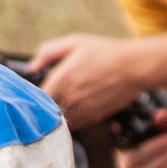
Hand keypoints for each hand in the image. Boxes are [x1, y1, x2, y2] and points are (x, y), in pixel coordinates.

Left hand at [33, 33, 149, 127]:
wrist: (134, 68)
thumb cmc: (106, 53)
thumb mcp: (75, 43)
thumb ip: (49, 52)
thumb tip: (32, 66)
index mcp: (61, 79)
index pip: (37, 97)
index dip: (34, 96)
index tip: (34, 93)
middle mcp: (69, 98)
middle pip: (47, 111)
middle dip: (45, 107)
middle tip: (47, 100)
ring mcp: (82, 110)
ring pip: (60, 121)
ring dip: (58, 115)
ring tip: (64, 104)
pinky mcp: (93, 119)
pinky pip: (76, 124)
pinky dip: (73, 119)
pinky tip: (77, 107)